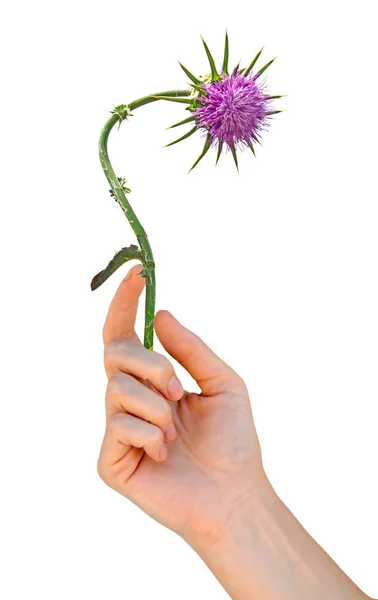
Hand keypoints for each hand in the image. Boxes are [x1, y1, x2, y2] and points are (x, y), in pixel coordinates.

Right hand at [97, 264, 264, 543]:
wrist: (235, 496)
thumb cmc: (233, 441)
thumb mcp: (222, 382)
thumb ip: (190, 348)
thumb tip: (159, 313)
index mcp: (152, 382)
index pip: (126, 335)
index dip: (126, 304)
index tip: (138, 272)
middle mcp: (130, 401)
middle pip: (114, 353)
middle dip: (151, 364)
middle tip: (179, 388)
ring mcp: (117, 430)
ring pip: (117, 388)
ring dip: (157, 405)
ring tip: (176, 433)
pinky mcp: (110, 461)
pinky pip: (118, 425)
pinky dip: (149, 435)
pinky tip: (165, 455)